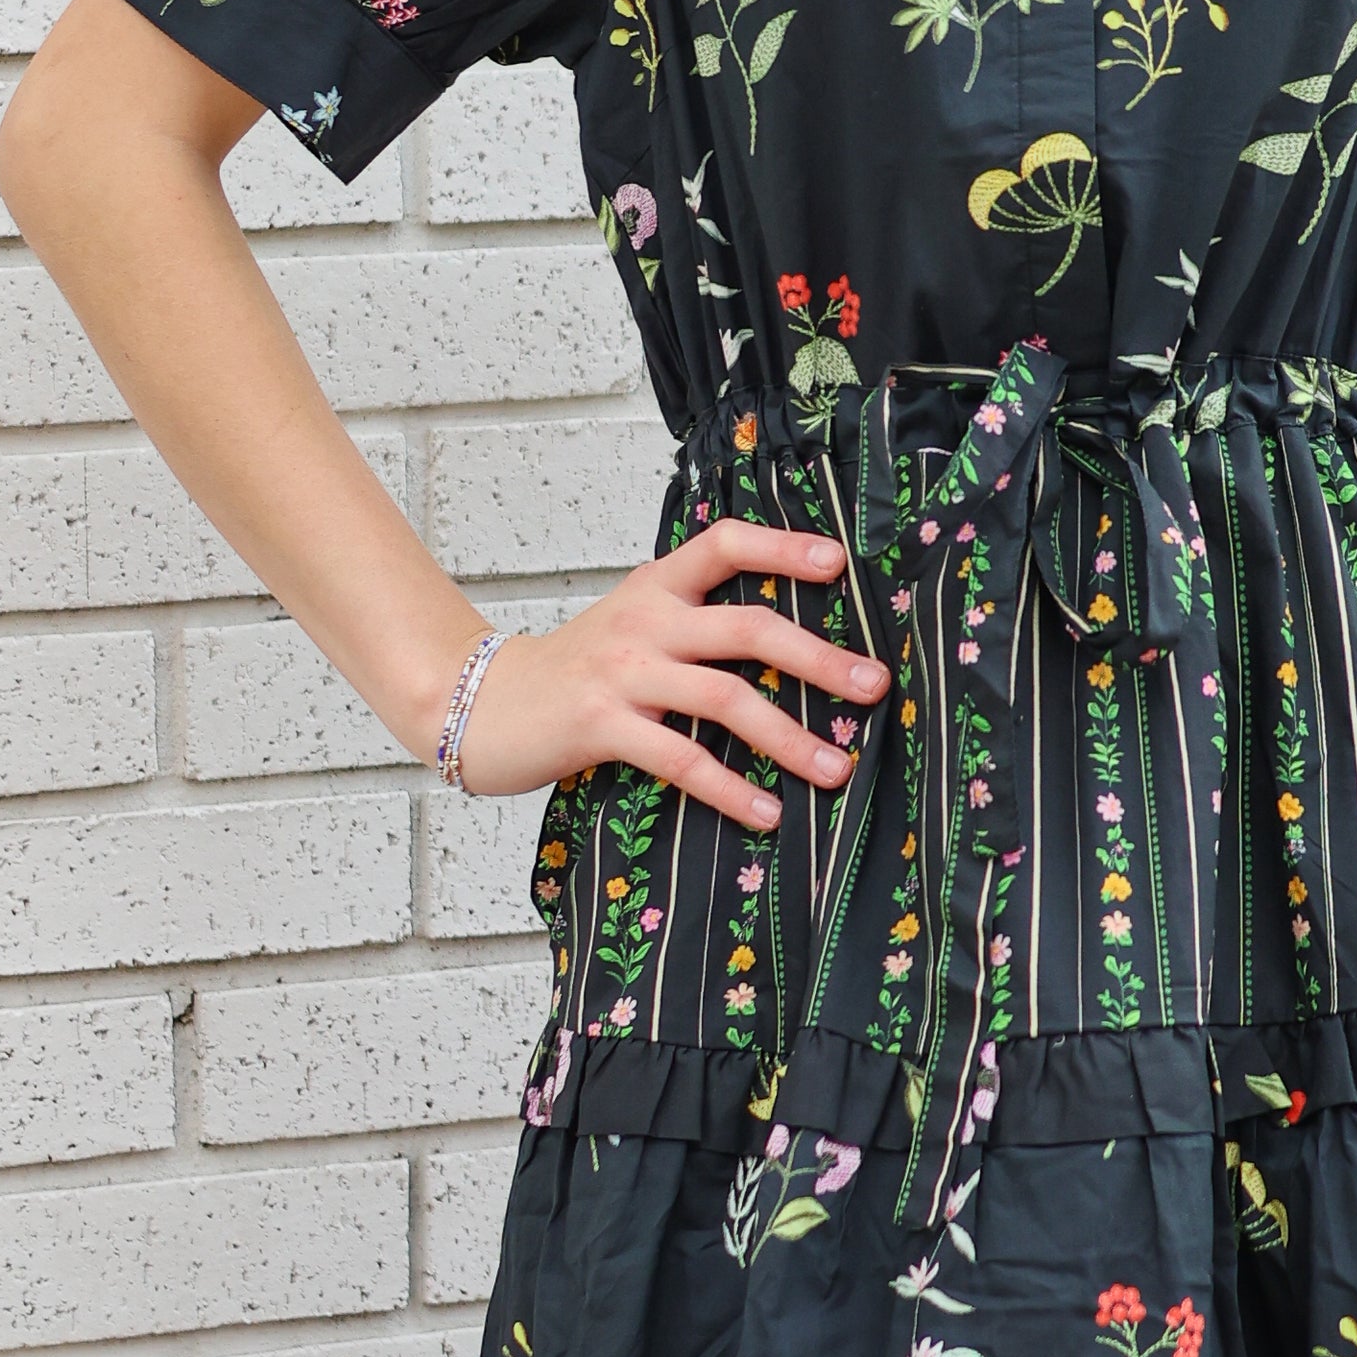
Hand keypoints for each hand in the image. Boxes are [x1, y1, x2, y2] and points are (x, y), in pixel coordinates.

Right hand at [445, 521, 881, 829]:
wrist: (482, 704)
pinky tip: (768, 812)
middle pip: (747, 627)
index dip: (783, 548)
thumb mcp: (632, 623)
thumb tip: (788, 638)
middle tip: (874, 686)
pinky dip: (731, 789)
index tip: (840, 565)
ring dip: (790, 737)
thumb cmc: (576, 669)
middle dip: (819, 659)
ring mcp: (622, 673)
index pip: (725, 543)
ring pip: (725, 697)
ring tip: (838, 768)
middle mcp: (644, 621)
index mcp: (655, 586)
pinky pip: (682, 758)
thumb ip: (691, 618)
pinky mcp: (602, 727)